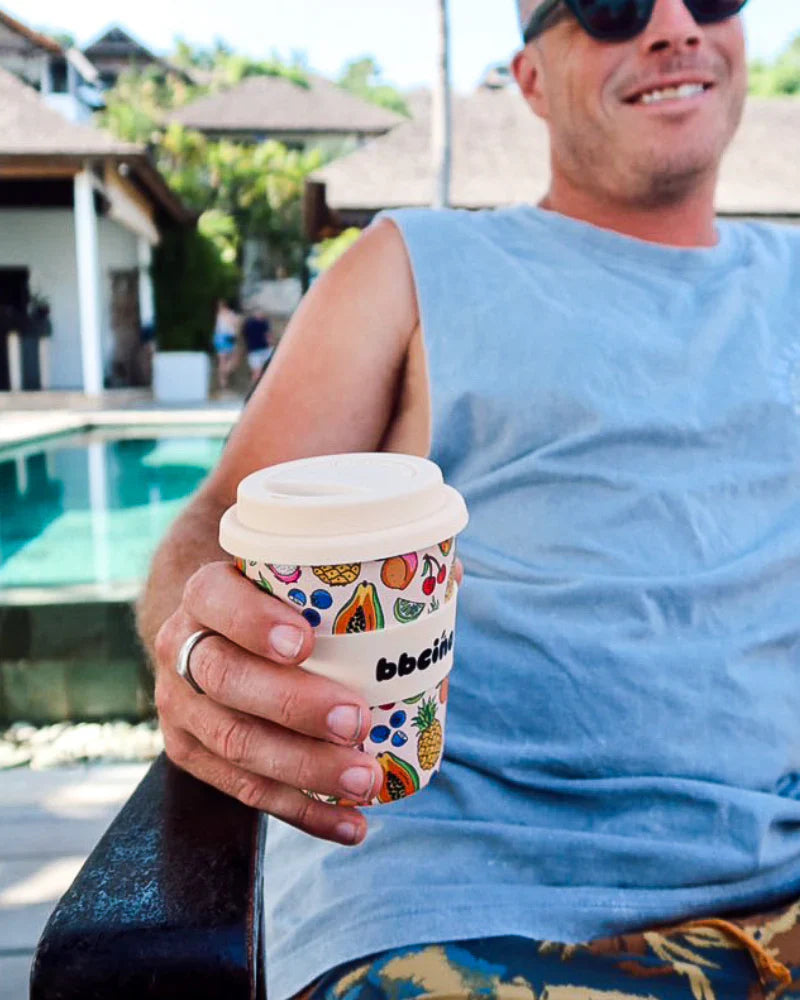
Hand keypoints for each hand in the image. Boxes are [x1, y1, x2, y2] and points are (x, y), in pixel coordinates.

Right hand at [154, 561, 381, 846]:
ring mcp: (182, 707)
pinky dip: (301, 812)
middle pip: (226, 679)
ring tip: (365, 778)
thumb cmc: (274, 596)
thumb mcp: (295, 568)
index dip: (255, 622)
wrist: (211, 630)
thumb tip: (449, 573)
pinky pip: (244, 792)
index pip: (217, 599)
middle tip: (357, 720)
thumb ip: (361, 560)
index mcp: (206, 592)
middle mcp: (182, 647)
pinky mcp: (193, 754)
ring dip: (304, 768)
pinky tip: (351, 826)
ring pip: (234, 743)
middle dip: (294, 705)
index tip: (308, 642)